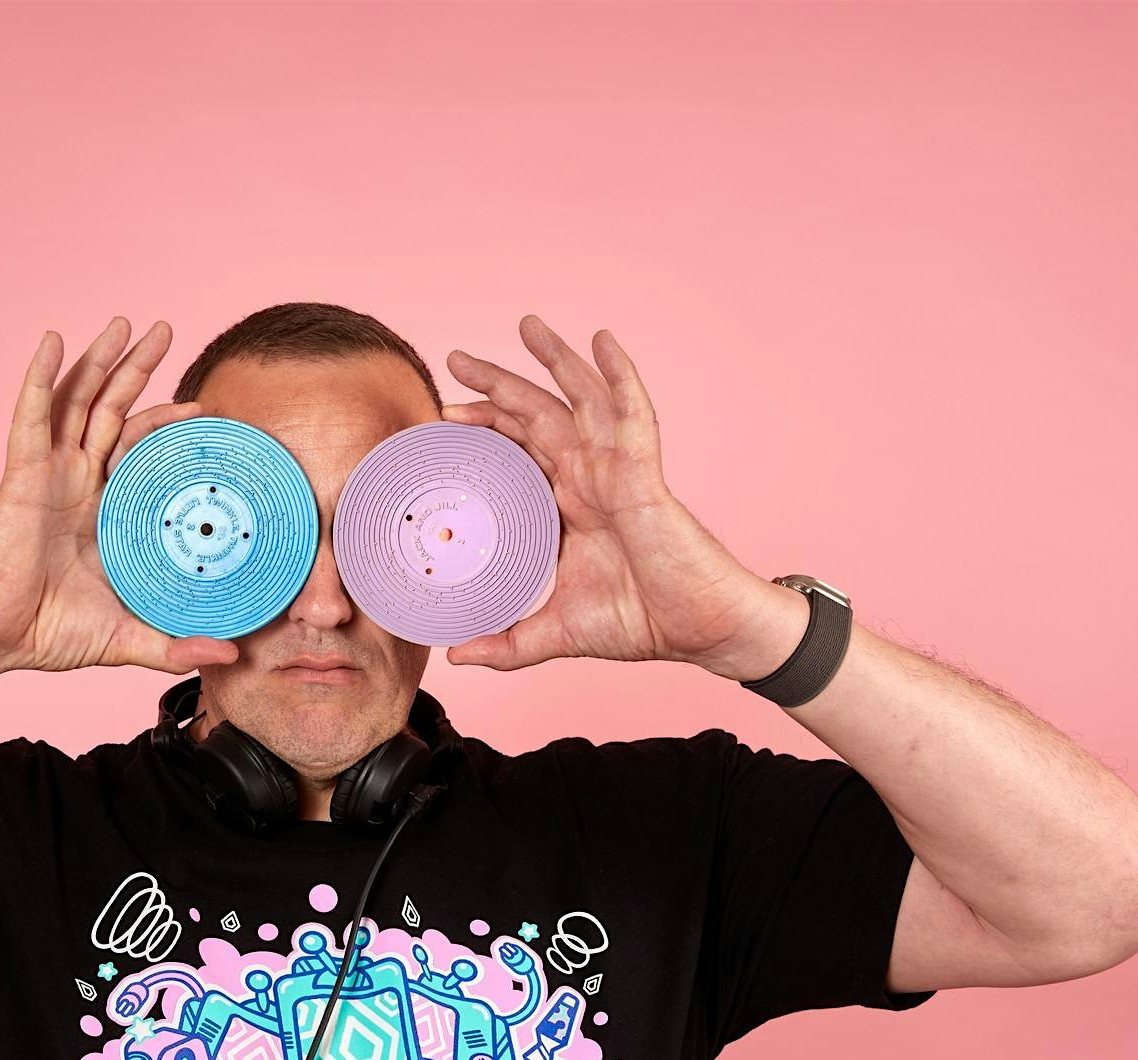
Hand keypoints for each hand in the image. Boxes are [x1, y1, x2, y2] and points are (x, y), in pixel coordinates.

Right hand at [0, 318, 241, 674]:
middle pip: (113, 409)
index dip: (169, 427)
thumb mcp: (127, 637)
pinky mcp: (22, 473)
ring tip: (123, 322)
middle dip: (137, 368)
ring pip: (78, 401)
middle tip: (166, 330)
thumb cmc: (48, 632)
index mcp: (104, 509)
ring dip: (100, 360)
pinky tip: (53, 341)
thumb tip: (230, 656)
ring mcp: (50, 473)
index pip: (141, 451)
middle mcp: (78, 482)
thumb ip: (176, 645)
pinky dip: (41, 376)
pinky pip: (32, 416)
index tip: (207, 412)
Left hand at [439, 315, 775, 672]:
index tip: (438, 420)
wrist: (698, 629)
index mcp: (567, 503)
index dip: (481, 431)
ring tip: (525, 325)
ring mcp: (617, 470)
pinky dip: (619, 376)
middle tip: (455, 359)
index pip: (516, 452)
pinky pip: (632, 414)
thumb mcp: (555, 633)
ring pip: (581, 400)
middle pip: (536, 415)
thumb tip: (454, 655)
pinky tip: (604, 341)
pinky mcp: (645, 474)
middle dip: (497, 384)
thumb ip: (506, 644)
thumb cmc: (641, 620)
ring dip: (555, 360)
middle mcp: (589, 477)